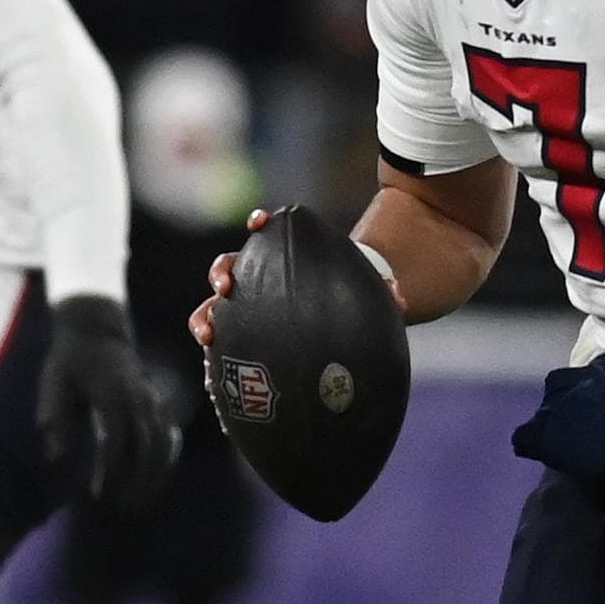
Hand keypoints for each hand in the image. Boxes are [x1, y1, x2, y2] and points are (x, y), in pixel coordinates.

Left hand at [41, 295, 178, 506]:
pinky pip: (169, 434)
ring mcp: (150, 400)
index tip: (98, 492)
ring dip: (155, 475)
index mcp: (111, 394)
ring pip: (162, 443)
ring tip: (141, 502)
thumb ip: (56, 418)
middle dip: (139, 480)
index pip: (116, 439)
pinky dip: (167, 458)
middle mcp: (137, 398)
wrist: (95, 329)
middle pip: (147, 445)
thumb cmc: (69, 359)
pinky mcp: (155, 403)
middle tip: (124, 506)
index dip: (109, 468)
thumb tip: (57, 456)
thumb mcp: (54, 383)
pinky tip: (158, 478)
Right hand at [188, 210, 402, 350]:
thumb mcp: (363, 290)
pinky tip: (210, 380)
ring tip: (207, 335)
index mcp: (280, 259)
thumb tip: (399, 298)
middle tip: (225, 287)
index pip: (266, 234)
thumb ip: (380, 290)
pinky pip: (221, 346)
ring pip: (213, 307)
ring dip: (204, 317)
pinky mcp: (239, 336)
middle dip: (221, 274)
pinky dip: (213, 361)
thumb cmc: (344, 296)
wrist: (332, 318)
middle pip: (228, 268)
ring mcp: (243, 307)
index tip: (260, 223)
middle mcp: (254, 279)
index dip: (260, 225)